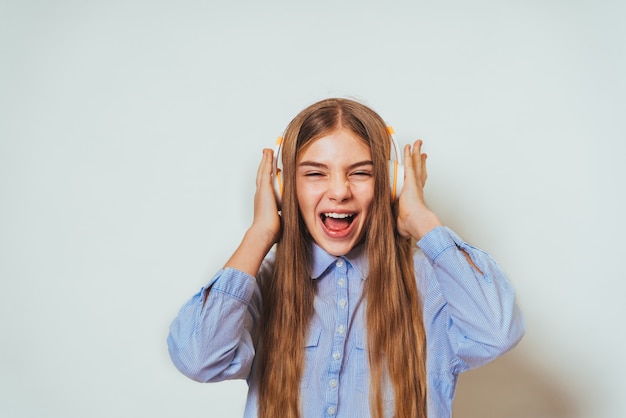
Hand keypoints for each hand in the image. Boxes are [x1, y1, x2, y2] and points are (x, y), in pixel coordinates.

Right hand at [223, 149, 280, 275]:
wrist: (265, 232)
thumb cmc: (271, 229)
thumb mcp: (280, 217)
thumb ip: (284, 213)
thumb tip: (290, 215)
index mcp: (264, 200)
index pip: (266, 183)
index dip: (268, 174)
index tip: (273, 168)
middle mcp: (261, 193)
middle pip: (263, 173)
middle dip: (265, 163)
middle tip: (268, 153)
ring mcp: (261, 190)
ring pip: (263, 170)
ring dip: (266, 159)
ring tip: (268, 150)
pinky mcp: (264, 188)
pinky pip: (265, 170)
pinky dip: (267, 161)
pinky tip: (269, 153)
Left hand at [396, 140, 441, 239]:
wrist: (416, 222)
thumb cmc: (411, 225)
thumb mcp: (401, 222)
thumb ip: (397, 222)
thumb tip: (391, 230)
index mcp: (416, 196)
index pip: (418, 182)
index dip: (420, 174)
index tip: (421, 170)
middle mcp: (417, 187)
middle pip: (420, 170)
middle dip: (421, 160)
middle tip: (422, 152)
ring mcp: (415, 182)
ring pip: (416, 164)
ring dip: (416, 153)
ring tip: (417, 144)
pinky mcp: (411, 179)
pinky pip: (410, 163)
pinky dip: (410, 154)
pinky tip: (409, 147)